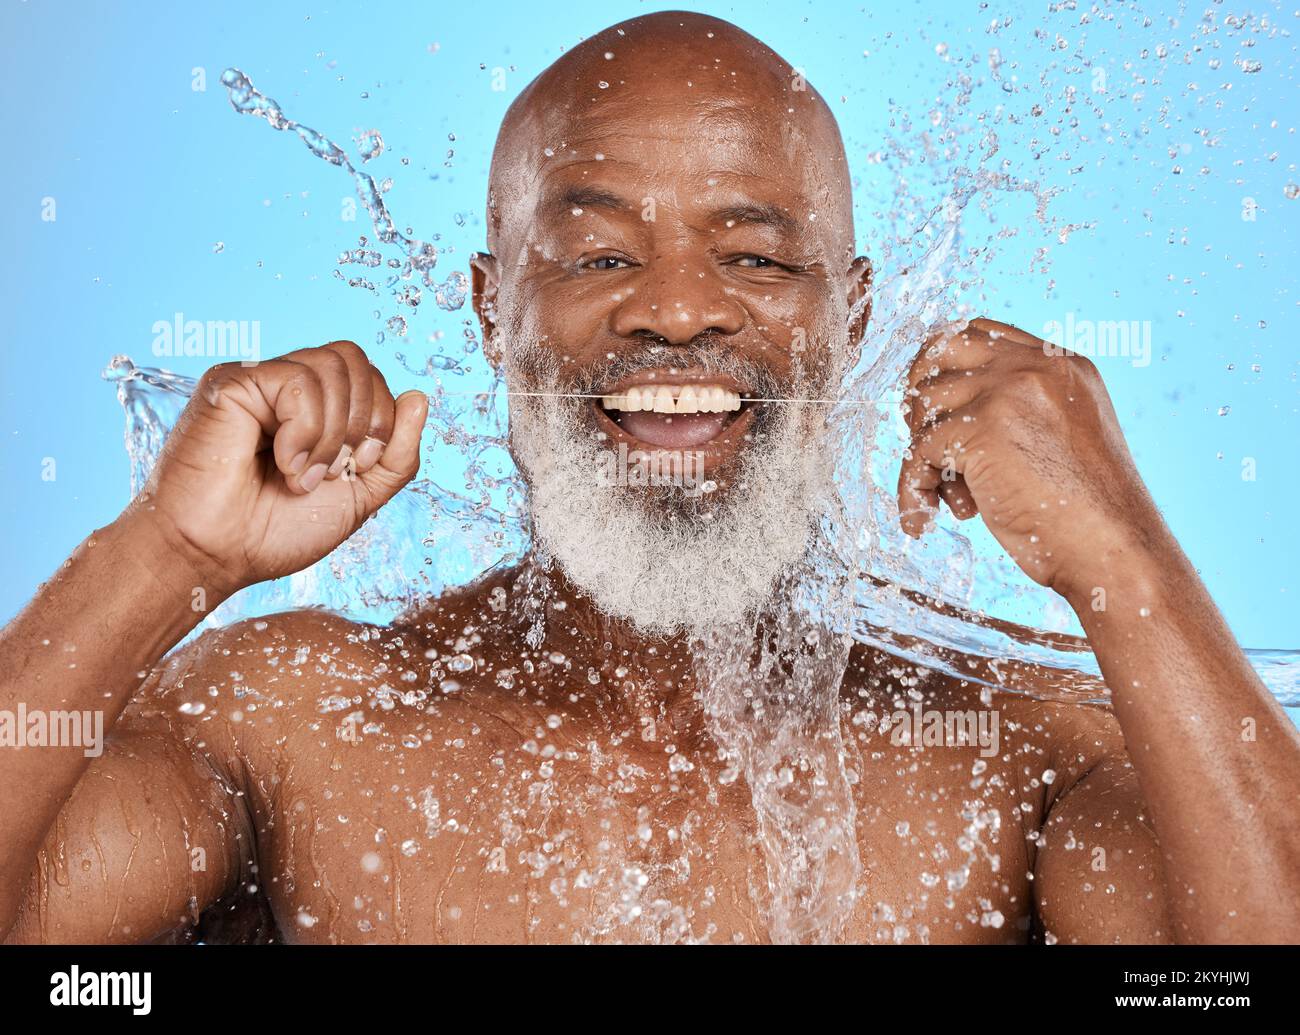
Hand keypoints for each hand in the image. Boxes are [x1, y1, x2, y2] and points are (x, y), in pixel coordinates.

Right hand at [130, 340, 426, 593]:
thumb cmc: (275, 532)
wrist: (219, 557)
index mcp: (316, 409)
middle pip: (355, 359)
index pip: (370, 376)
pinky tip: (282, 463)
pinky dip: (304, 430)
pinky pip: (296, 380)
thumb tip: (419, 397)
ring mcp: (257, 381)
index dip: (382, 420)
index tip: (359, 467)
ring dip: (332, 433)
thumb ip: (396, 455)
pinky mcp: (231, 383)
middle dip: (364, 420)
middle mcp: (286, 388)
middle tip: (334, 471)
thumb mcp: (359, 496)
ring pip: (331, 365)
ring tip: (302, 475)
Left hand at [897, 317, 1165, 599]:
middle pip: (941, 348)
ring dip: (925, 458)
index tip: (935, 415)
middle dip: (919, 395)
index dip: (944, 370)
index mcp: (1060, 364)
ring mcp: (1010, 391)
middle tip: (926, 448)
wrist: (1112, 549)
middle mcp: (1035, 366)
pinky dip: (912, 488)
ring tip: (957, 501)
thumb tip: (944, 416)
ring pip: (925, 406)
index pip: (979, 334)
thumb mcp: (1060, 439)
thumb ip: (1017, 413)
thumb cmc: (1087, 513)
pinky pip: (918, 452)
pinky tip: (922, 519)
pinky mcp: (983, 428)